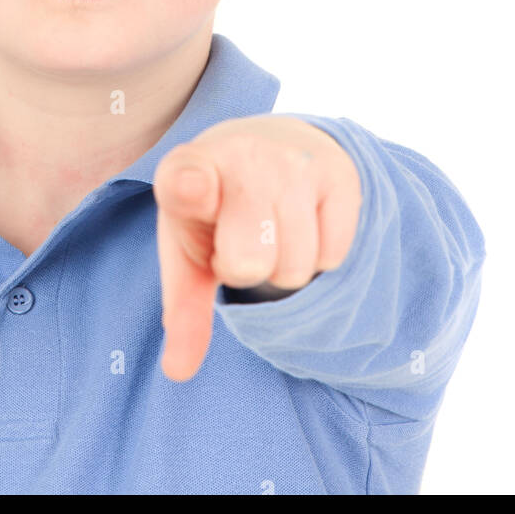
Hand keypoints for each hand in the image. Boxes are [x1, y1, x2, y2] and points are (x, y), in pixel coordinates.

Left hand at [152, 113, 361, 380]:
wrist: (271, 142)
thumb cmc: (219, 208)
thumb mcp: (190, 251)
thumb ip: (183, 308)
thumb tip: (177, 372)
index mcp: (187, 172)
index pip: (187, 180)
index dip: (190, 189)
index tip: (191, 189)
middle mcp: (240, 156)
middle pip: (248, 261)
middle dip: (244, 269)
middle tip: (239, 241)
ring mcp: (292, 160)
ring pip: (295, 266)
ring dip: (284, 265)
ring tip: (271, 231)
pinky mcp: (337, 172)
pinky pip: (334, 253)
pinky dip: (320, 253)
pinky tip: (304, 221)